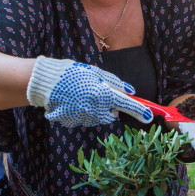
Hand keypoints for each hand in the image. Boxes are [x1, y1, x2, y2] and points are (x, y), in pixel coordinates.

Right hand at [26, 57, 152, 127]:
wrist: (44, 83)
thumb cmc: (71, 73)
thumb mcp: (95, 72)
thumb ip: (114, 83)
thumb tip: (130, 91)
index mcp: (103, 94)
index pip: (127, 105)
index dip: (140, 111)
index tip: (149, 116)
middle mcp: (95, 109)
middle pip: (112, 114)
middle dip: (110, 107)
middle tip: (98, 93)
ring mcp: (83, 118)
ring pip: (98, 118)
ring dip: (95, 110)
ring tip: (82, 95)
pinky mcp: (73, 123)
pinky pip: (84, 119)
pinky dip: (82, 113)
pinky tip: (72, 102)